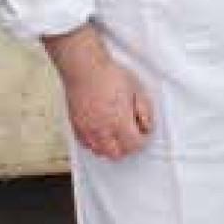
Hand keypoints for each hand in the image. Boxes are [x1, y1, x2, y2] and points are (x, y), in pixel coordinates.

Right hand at [43, 25, 151, 160]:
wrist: (85, 69)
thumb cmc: (110, 75)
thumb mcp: (138, 89)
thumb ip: (145, 111)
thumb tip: (147, 126)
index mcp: (119, 121)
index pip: (134, 145)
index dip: (143, 139)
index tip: (144, 131)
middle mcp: (101, 130)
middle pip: (117, 154)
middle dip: (127, 147)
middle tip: (132, 133)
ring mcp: (86, 130)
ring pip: (101, 152)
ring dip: (112, 147)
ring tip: (117, 132)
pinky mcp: (76, 127)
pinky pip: (88, 145)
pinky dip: (97, 143)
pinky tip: (103, 130)